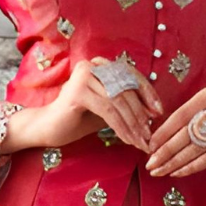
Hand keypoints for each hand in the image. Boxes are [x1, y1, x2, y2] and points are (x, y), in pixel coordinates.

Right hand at [3, 56, 163, 152]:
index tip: (158, 112)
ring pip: (119, 101)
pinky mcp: (78, 91)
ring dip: (133, 124)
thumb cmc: (77, 119)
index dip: (147, 93)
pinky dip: (121, 126)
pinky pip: (108, 110)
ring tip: (140, 141)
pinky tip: (127, 140)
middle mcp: (92, 65)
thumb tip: (153, 112)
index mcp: (100, 65)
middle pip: (126, 88)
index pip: (130, 75)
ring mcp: (84, 76)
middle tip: (149, 135)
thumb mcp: (107, 109)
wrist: (46, 129)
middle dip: (141, 114)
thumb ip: (126, 105)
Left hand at [145, 89, 205, 176]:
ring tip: (159, 171)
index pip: (178, 116)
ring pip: (194, 148)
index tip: (149, 146)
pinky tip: (177, 173)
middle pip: (184, 133)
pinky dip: (190, 167)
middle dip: (164, 151)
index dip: (162, 133)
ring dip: (174, 162)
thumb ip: (187, 120)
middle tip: (150, 164)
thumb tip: (156, 139)